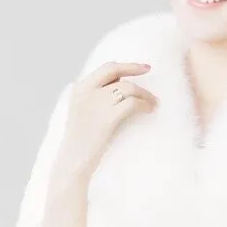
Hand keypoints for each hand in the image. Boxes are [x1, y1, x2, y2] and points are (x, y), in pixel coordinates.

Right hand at [59, 61, 158, 178]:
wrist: (73, 161)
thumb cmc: (80, 142)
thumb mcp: (82, 113)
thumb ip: (95, 99)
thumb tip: (119, 88)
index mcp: (79, 89)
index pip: (105, 69)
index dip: (125, 66)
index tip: (141, 67)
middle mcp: (86, 92)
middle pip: (115, 71)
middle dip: (134, 68)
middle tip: (149, 69)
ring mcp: (97, 103)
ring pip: (128, 88)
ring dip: (145, 93)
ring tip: (154, 103)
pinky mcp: (108, 118)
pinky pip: (132, 103)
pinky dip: (145, 104)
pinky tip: (149, 110)